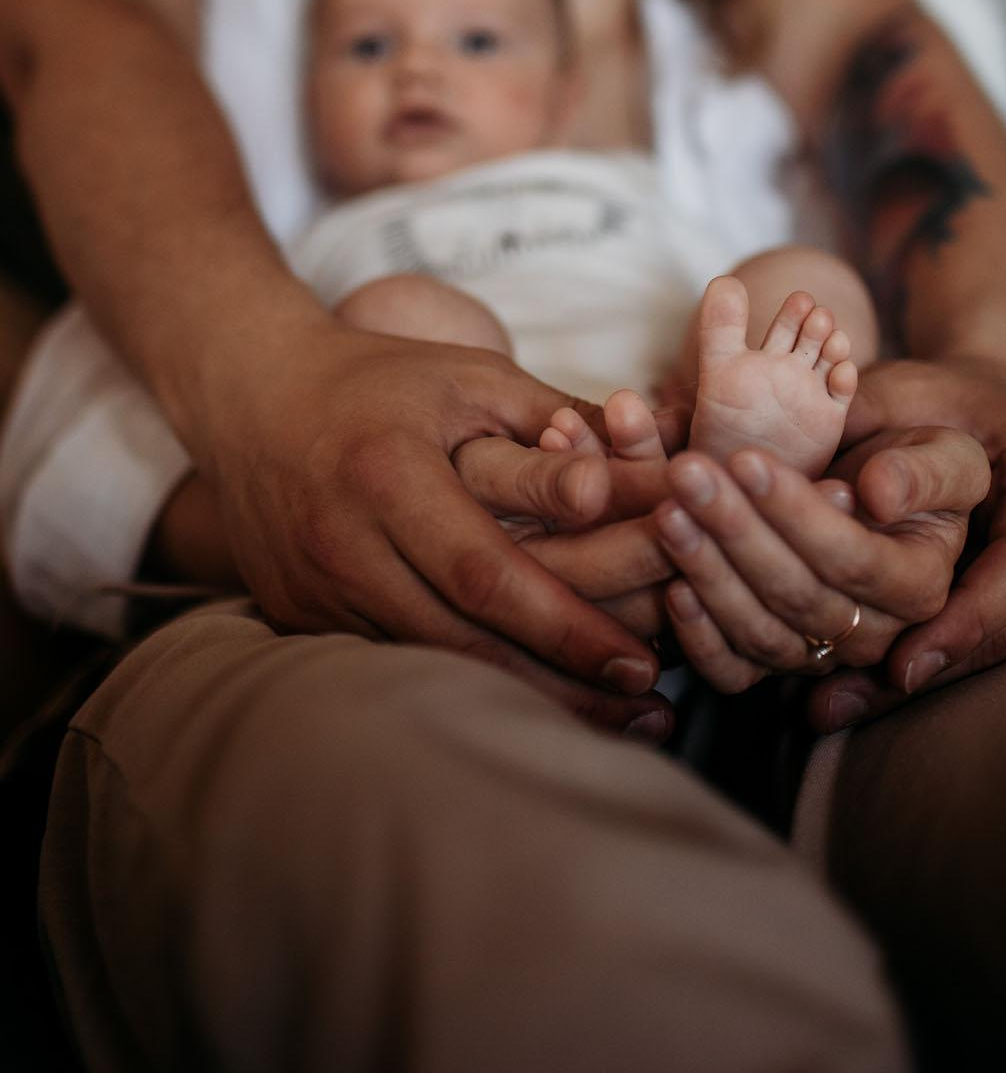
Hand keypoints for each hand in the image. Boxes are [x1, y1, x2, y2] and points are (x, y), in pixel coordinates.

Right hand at [200, 319, 670, 722]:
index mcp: (388, 476)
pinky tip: (528, 703)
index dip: (565, 627)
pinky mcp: (299, 620)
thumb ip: (562, 421)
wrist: (253, 396)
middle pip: (460, 640)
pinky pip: (392, 665)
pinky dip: (462, 688)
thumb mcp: (471, 377)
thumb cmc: (380, 380)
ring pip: (428, 667)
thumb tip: (657, 464)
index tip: (640, 662)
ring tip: (610, 721)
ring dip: (520, 702)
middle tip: (647, 709)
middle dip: (559, 685)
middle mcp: (342, 544)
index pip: (486, 573)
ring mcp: (314, 591)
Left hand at [653, 425, 987, 693]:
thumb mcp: (948, 455)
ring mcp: (821, 654)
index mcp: (921, 586)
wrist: (883, 484)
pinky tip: (670, 586)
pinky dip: (698, 638)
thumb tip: (879, 495)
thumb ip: (924, 474)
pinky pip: (734, 671)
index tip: (746, 459)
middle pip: (799, 595)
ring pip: (761, 632)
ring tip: (668, 511)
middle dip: (737, 530)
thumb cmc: (916, 463)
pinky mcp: (774, 660)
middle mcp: (875, 634)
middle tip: (688, 473)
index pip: (854, 559)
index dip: (797, 514)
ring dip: (708, 572)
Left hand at [806, 356, 1005, 731]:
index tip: (906, 658)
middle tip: (844, 699)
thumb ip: (885, 430)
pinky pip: (969, 647)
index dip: (969, 616)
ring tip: (828, 707)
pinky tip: (838, 698)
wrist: (979, 412)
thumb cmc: (936, 396)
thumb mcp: (906, 391)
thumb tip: (870, 495)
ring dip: (909, 683)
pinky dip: (907, 670)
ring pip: (988, 648)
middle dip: (927, 664)